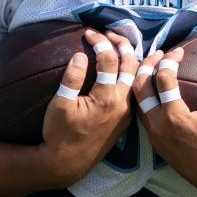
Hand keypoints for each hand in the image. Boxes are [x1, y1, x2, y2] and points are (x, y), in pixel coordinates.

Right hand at [40, 29, 138, 184]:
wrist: (67, 163)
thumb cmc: (60, 134)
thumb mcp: (60, 104)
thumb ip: (72, 78)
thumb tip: (81, 55)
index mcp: (107, 98)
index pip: (109, 60)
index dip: (99, 42)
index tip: (87, 33)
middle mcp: (123, 103)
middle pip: (131, 65)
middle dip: (122, 44)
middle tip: (109, 33)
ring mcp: (127, 112)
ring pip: (137, 78)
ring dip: (132, 58)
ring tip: (123, 45)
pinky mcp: (125, 119)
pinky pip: (135, 91)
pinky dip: (133, 75)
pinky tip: (128, 69)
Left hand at [132, 47, 196, 196]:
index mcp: (174, 116)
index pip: (163, 78)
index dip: (170, 60)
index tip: (179, 51)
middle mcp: (157, 124)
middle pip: (140, 87)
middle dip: (147, 66)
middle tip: (159, 55)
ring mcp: (153, 134)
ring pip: (137, 102)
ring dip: (142, 82)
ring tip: (154, 68)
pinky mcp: (154, 141)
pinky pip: (141, 114)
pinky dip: (144, 98)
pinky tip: (155, 91)